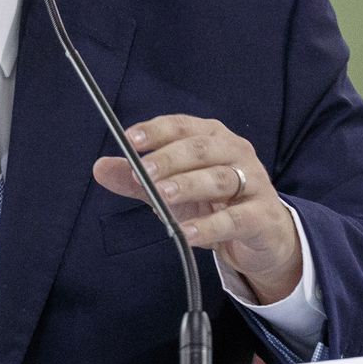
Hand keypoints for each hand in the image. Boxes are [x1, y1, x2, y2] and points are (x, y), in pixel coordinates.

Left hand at [91, 114, 300, 302]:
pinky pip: (235, 219)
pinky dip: (209, 226)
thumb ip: (138, 180)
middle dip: (170, 158)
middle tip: (144, 172)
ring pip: (220, 179)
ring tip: (162, 196)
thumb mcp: (172, 191)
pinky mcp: (262, 216)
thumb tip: (100, 167)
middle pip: (202, 149)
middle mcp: (236, 153)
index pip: (183, 126)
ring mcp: (253, 183)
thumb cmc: (214, 205)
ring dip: (188, 185)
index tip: (130, 139)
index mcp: (213, 138)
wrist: (262, 237)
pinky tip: (186, 233)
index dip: (157, 131)